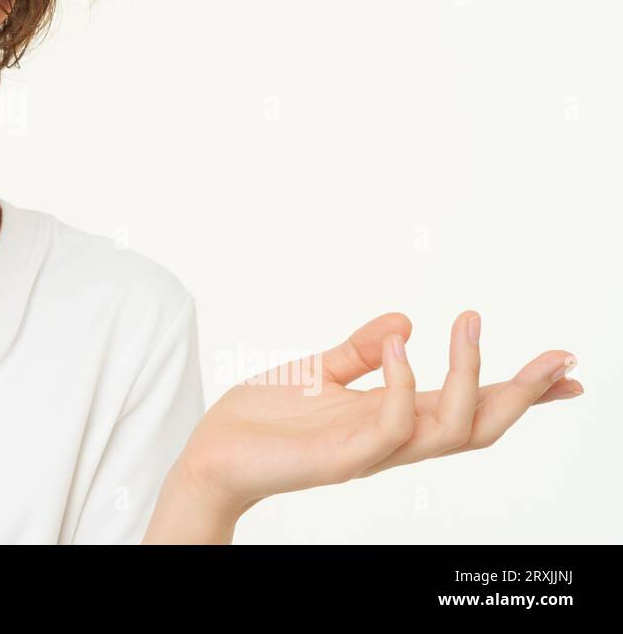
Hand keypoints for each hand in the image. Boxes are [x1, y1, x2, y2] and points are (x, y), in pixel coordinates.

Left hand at [175, 311, 581, 516]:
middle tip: (559, 357)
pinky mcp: (343, 457)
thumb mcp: (319, 372)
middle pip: (482, 425)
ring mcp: (372, 451)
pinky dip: (404, 383)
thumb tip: (406, 320)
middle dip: (525, 394)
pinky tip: (400, 345)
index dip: (519, 390)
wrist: (212, 453)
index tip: (566, 368)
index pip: (468, 406)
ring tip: (468, 320)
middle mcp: (393, 439)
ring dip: (470, 373)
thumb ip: (361, 349)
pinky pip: (392, 425)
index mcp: (392, 418)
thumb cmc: (264, 420)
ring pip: (452, 428)